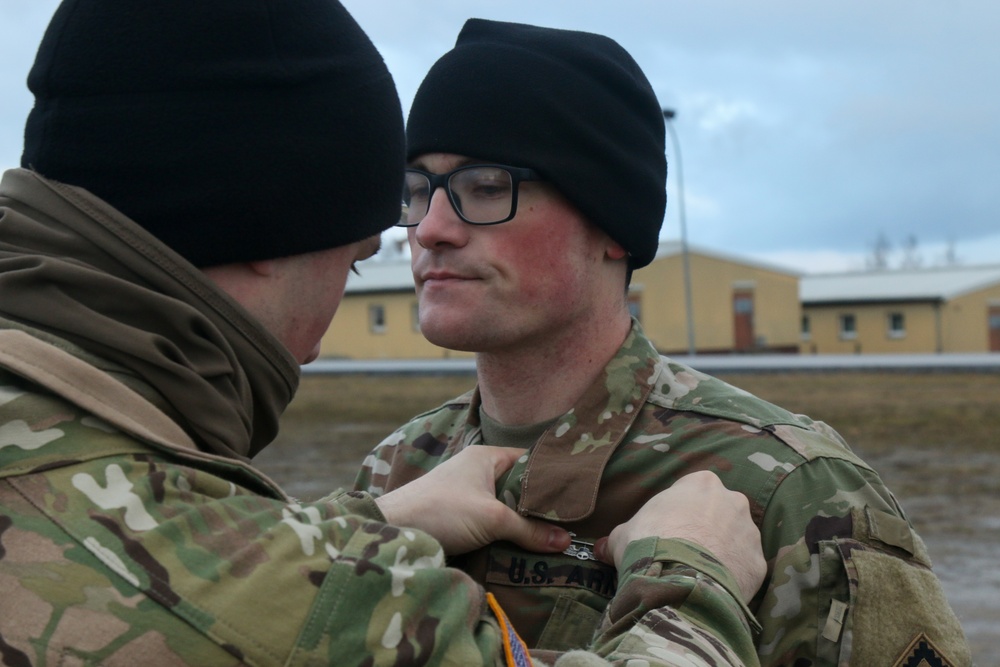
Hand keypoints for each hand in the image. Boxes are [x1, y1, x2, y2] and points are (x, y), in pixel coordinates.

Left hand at [375, 446, 571, 555]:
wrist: (394, 530)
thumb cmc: (442, 511)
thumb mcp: (492, 519)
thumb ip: (529, 529)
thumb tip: (565, 540)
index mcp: (485, 456)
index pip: (529, 459)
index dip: (552, 475)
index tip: (577, 492)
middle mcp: (476, 470)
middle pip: (518, 485)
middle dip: (538, 504)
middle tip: (569, 520)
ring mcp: (466, 493)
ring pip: (504, 505)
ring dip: (520, 521)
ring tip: (550, 535)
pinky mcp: (458, 516)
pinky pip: (490, 520)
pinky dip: (503, 531)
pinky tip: (520, 545)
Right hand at [595, 471, 765, 601]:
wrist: (678, 578)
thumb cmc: (649, 543)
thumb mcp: (623, 534)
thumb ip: (618, 536)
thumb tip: (601, 547)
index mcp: (700, 483)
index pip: (691, 491)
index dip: (678, 512)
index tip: (667, 529)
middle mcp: (731, 500)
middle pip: (720, 512)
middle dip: (705, 529)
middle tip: (684, 551)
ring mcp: (749, 532)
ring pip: (736, 539)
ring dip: (721, 552)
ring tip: (698, 573)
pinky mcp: (758, 563)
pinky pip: (744, 567)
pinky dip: (732, 575)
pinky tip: (712, 587)